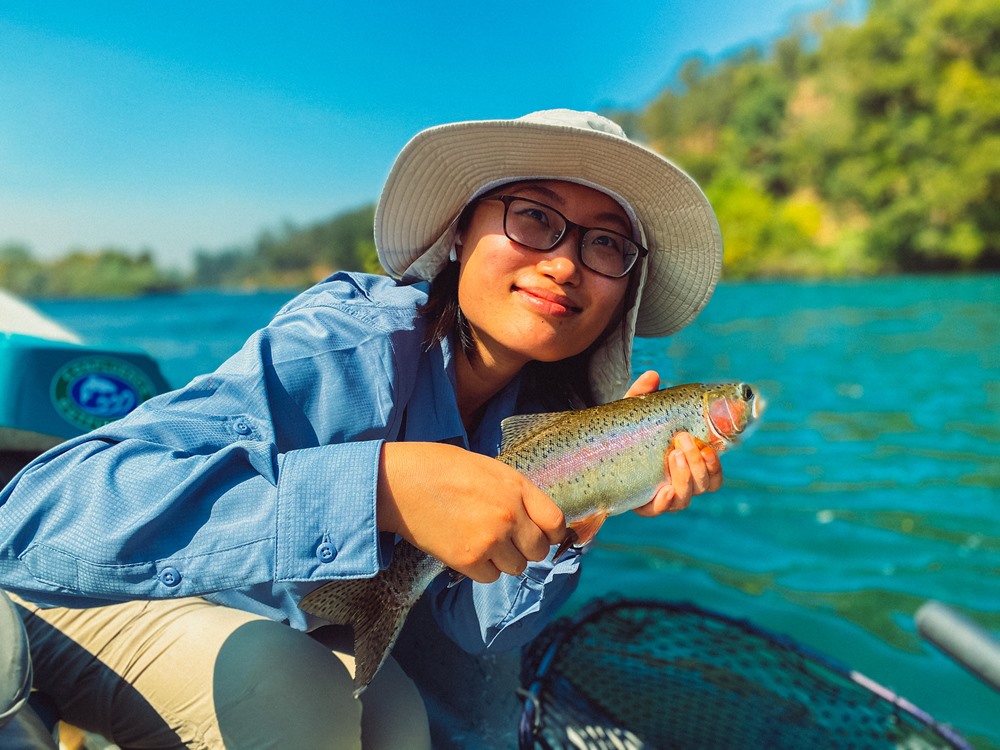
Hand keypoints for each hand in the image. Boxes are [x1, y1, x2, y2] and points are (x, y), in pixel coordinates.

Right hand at [376, 442, 566, 582]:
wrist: (398, 483)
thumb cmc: (440, 468)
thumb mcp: (488, 469)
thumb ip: (515, 493)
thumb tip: (534, 519)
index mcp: (517, 487)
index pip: (556, 522)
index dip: (552, 534)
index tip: (544, 537)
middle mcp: (510, 514)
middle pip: (538, 551)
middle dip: (525, 549)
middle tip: (505, 540)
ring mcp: (490, 539)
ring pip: (516, 568)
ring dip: (502, 560)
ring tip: (479, 541)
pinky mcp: (468, 559)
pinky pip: (490, 577)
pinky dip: (480, 569)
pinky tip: (464, 549)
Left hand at [624, 370, 723, 516]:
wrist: (597, 453)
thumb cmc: (625, 434)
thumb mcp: (633, 413)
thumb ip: (643, 394)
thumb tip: (653, 375)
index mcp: (686, 464)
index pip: (713, 473)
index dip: (715, 465)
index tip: (708, 447)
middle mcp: (679, 483)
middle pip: (705, 485)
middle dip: (699, 464)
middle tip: (683, 440)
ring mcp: (663, 496)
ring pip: (687, 497)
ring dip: (686, 477)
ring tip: (673, 455)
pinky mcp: (644, 505)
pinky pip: (660, 510)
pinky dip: (666, 502)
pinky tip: (663, 491)